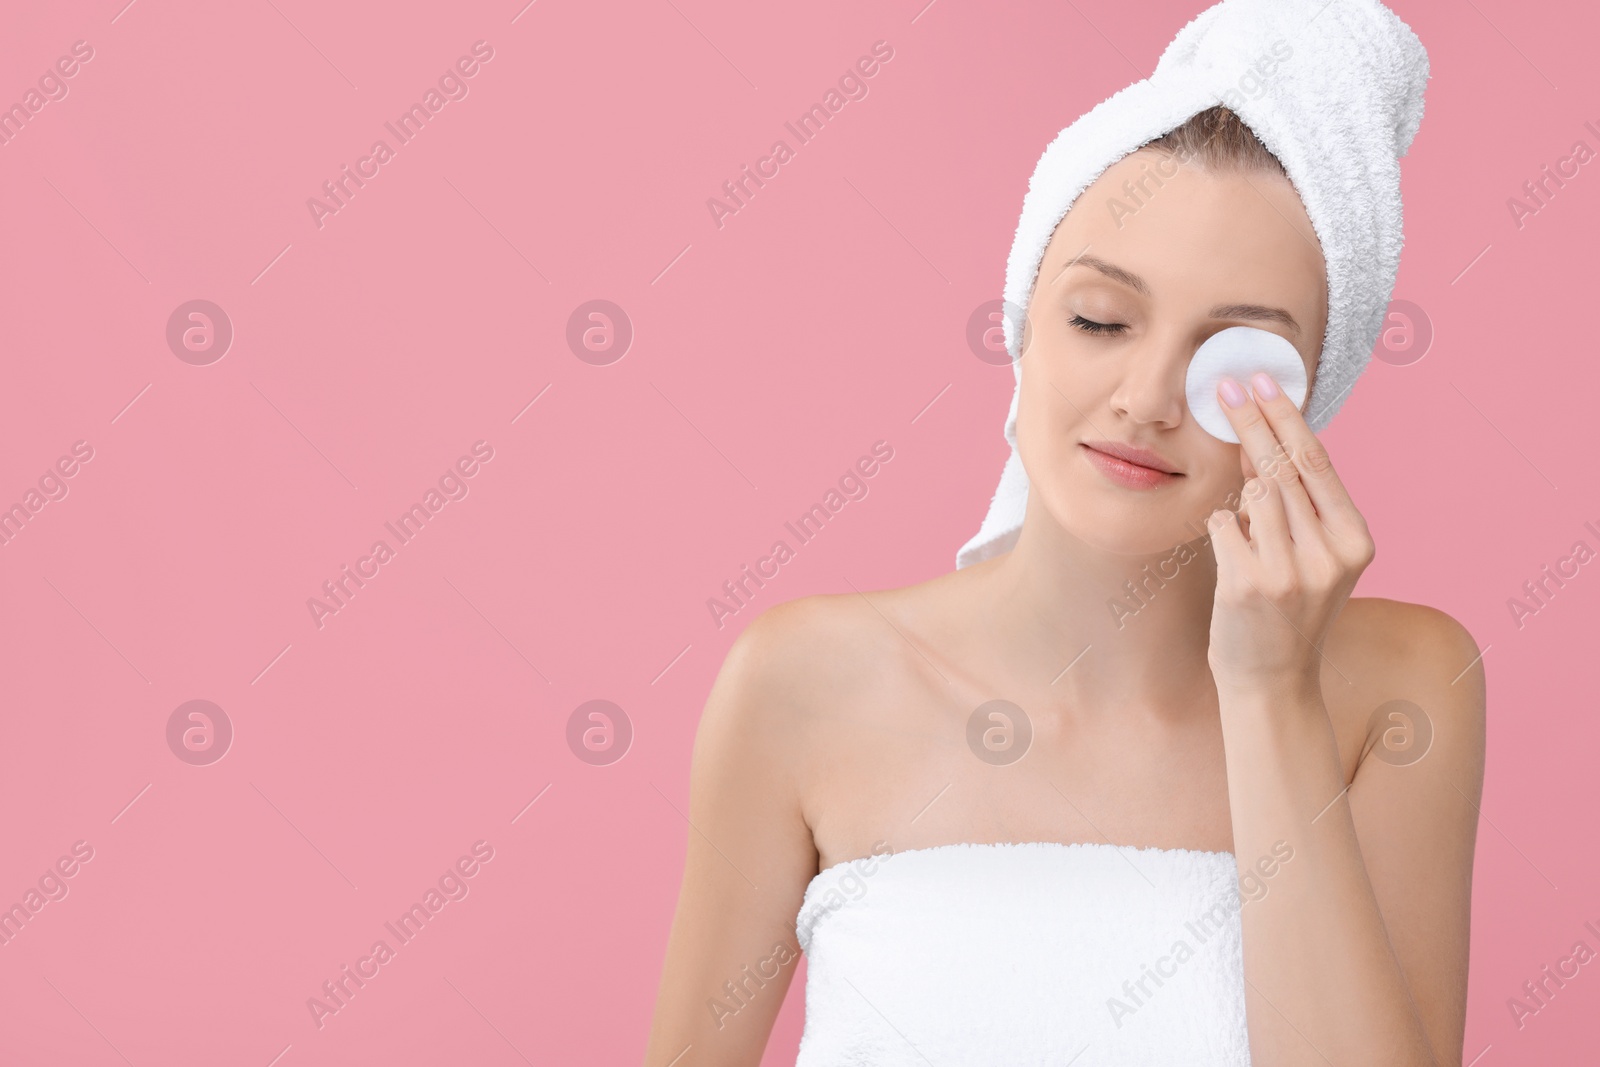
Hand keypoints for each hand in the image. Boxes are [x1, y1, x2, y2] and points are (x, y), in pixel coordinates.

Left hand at [1205, 373, 1375, 695]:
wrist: (1272, 681)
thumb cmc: (1287, 610)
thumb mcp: (1311, 555)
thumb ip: (1295, 503)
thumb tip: (1257, 437)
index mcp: (1356, 541)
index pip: (1318, 462)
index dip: (1287, 416)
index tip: (1261, 381)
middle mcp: (1329, 554)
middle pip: (1283, 467)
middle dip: (1252, 421)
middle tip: (1226, 386)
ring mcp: (1289, 571)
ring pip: (1252, 494)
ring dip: (1239, 493)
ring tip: (1247, 522)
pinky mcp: (1247, 585)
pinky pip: (1222, 524)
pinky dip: (1221, 527)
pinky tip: (1231, 552)